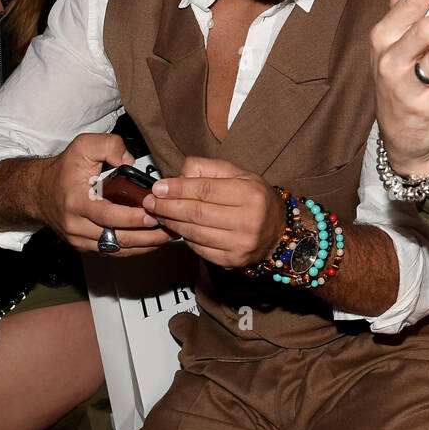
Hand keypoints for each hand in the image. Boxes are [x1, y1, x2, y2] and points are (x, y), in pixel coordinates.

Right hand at [36, 134, 174, 254]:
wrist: (38, 192)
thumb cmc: (63, 170)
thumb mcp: (83, 147)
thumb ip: (109, 146)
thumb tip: (130, 160)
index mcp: (76, 202)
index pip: (108, 216)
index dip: (133, 218)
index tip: (154, 214)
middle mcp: (76, 225)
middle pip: (117, 238)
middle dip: (148, 235)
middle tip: (171, 227)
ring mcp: (80, 239)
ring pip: (118, 249)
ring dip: (145, 244)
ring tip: (168, 235)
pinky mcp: (85, 246)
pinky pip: (114, 251)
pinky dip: (135, 248)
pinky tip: (153, 240)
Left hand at [142, 157, 285, 267]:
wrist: (278, 231)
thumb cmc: (256, 199)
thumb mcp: (239, 175)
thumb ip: (208, 169)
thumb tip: (177, 176)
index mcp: (250, 194)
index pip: (205, 191)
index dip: (178, 189)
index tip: (159, 187)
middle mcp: (248, 220)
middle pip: (196, 213)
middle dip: (168, 206)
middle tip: (150, 201)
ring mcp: (240, 244)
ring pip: (194, 233)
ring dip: (171, 223)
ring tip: (159, 213)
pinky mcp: (232, 260)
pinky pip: (198, 249)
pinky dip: (184, 238)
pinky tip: (178, 228)